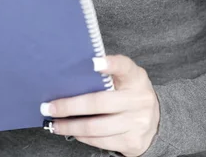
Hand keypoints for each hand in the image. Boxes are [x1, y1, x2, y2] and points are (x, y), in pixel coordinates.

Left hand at [41, 54, 160, 156]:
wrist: (156, 121)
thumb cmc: (130, 93)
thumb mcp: (125, 78)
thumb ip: (107, 73)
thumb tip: (72, 71)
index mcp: (136, 77)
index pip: (124, 66)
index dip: (109, 64)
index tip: (93, 63)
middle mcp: (140, 99)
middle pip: (100, 102)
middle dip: (70, 106)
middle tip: (49, 107)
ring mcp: (138, 123)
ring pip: (97, 127)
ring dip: (71, 126)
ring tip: (55, 123)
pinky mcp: (133, 142)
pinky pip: (102, 141)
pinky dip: (83, 137)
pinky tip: (72, 131)